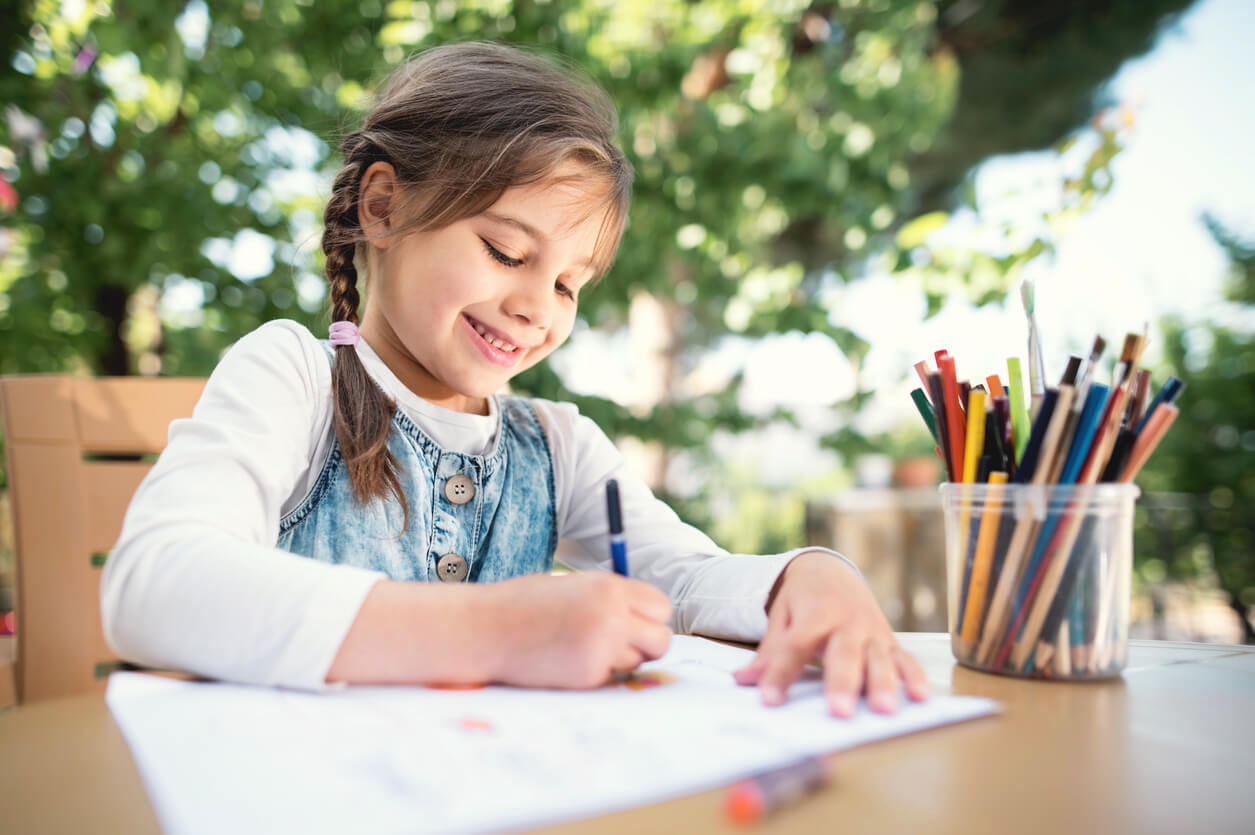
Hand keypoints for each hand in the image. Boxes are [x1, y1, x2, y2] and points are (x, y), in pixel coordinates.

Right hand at [487, 572, 671, 688]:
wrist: (484, 628)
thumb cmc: (524, 605)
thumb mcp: (572, 586)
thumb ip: (609, 599)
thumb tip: (644, 619)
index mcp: (609, 587)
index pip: (660, 607)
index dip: (648, 617)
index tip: (633, 622)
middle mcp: (612, 616)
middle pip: (661, 640)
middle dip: (645, 644)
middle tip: (620, 644)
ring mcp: (601, 648)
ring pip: (637, 663)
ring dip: (618, 661)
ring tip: (580, 648)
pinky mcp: (588, 676)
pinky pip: (610, 679)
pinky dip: (595, 674)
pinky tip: (565, 661)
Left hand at [733, 551, 928, 716]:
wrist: (831, 569)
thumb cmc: (803, 597)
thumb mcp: (782, 615)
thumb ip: (769, 651)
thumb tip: (743, 681)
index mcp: (815, 612)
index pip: (796, 645)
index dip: (781, 673)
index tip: (769, 700)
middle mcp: (847, 620)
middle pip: (843, 654)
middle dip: (842, 683)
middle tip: (839, 711)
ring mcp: (872, 630)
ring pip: (879, 658)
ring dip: (883, 685)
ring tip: (883, 710)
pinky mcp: (889, 640)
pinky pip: (904, 659)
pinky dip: (914, 677)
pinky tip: (920, 698)